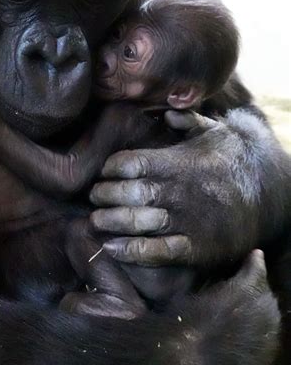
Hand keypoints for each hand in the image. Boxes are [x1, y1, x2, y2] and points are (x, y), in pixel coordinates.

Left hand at [89, 109, 271, 267]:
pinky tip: (111, 247)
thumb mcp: (217, 132)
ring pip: (135, 221)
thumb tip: (165, 112)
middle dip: (103, 194)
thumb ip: (188, 120)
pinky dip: (130, 251)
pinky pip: (155, 252)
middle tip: (94, 197)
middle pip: (125, 192)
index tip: (104, 172)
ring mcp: (184, 220)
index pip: (129, 162)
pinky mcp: (193, 247)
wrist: (272, 197)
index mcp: (177, 162)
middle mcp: (176, 191)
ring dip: (109, 222)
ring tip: (95, 221)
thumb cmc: (235, 161)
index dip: (110, 168)